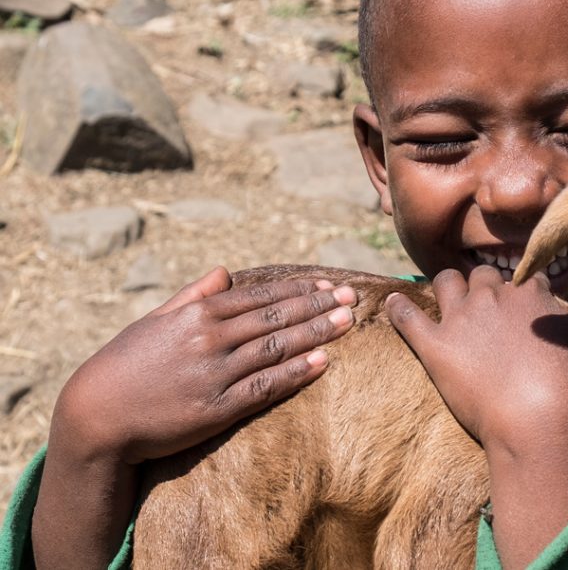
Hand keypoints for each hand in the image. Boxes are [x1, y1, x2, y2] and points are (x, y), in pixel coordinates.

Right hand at [54, 265, 356, 464]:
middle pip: (275, 317)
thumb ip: (193, 294)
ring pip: (276, 347)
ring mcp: (214, 374)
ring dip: (316, 333)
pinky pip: (265, 387)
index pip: (259, 296)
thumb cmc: (125, 364)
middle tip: (352, 297)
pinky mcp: (216, 409)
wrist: (96, 415)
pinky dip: (296, 373)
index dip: (297, 289)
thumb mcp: (155, 320)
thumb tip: (224, 272)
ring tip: (348, 321)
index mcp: (197, 314)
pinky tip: (323, 362)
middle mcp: (209, 339)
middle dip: (317, 305)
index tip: (328, 283)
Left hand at [385, 267, 567, 568]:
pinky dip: (397, 308)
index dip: (520, 288)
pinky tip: (392, 303)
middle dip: (483, 287)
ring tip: (443, 298)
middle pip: (482, 275)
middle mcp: (493, 295)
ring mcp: (460, 318)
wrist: (538, 418)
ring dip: (445, 287)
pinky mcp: (433, 345)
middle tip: (484, 308)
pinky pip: (407, 315)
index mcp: (529, 291)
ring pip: (445, 281)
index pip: (521, 276)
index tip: (520, 301)